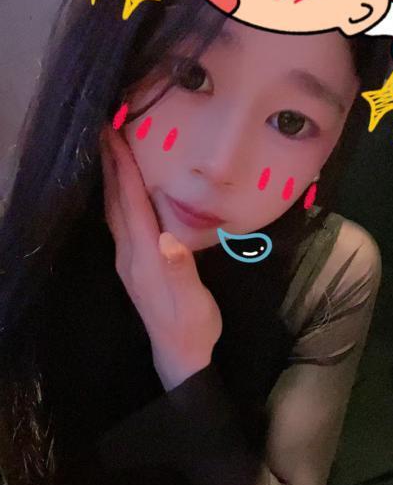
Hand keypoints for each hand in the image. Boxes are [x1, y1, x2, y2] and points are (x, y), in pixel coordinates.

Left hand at [100, 125, 222, 390]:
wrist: (179, 354)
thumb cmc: (193, 326)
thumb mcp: (193, 302)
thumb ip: (180, 270)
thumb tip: (169, 240)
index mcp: (146, 258)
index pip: (132, 205)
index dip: (124, 169)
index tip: (116, 135)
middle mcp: (130, 255)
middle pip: (116, 202)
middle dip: (111, 165)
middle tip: (107, 130)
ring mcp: (128, 261)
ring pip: (114, 211)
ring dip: (111, 179)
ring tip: (110, 151)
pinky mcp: (132, 266)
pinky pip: (119, 222)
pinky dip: (117, 198)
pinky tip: (121, 192)